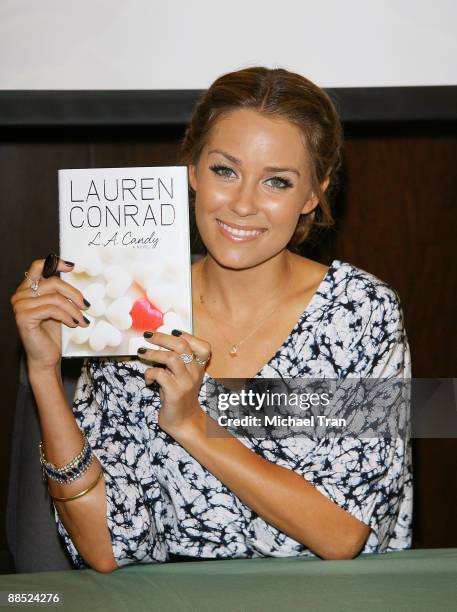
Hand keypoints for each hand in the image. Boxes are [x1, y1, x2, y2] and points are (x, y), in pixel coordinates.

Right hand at [10, 257, 89, 372]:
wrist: (45, 356)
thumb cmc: (52, 333)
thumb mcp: (58, 308)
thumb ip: (60, 292)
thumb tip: (74, 275)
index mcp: (27, 289)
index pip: (37, 267)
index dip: (54, 263)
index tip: (72, 267)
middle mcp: (20, 295)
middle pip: (53, 282)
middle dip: (73, 294)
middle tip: (86, 305)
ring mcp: (20, 306)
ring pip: (55, 298)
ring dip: (73, 309)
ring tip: (82, 320)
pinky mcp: (24, 317)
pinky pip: (52, 309)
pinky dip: (67, 316)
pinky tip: (74, 324)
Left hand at [138, 330, 211, 438]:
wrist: (184, 422)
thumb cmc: (179, 397)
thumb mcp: (182, 376)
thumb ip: (177, 361)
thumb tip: (158, 341)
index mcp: (199, 367)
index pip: (203, 346)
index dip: (187, 335)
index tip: (171, 330)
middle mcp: (195, 373)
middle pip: (182, 346)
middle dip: (162, 337)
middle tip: (148, 335)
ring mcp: (186, 382)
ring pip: (171, 358)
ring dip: (153, 353)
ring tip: (142, 353)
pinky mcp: (175, 393)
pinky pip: (160, 374)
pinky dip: (149, 373)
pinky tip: (148, 380)